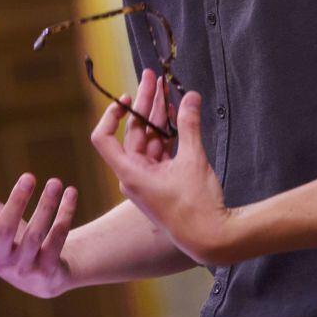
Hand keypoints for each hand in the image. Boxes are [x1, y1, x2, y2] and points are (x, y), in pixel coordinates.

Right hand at [0, 160, 77, 298]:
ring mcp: (24, 268)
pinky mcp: (48, 271)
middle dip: (17, 202)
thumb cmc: (12, 237)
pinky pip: (57, 240)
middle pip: (5, 230)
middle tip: (29, 176)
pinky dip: (65, 214)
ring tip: (56, 182)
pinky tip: (71, 193)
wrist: (43, 274)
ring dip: (46, 206)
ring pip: (36, 235)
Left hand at [90, 75, 235, 266]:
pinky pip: (160, 151)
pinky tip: (176, 113)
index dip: (111, 115)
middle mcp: (134, 175)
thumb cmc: (197, 206)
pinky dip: (168, 134)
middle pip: (133, 132)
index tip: (128, 96)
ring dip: (158, 116)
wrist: (212, 239)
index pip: (104, 138)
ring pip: (149, 140)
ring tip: (167, 89)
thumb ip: (189, 125)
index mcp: (130, 172)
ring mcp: (148, 178)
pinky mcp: (163, 181)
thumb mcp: (193, 160)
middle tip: (153, 77)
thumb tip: (190, 95)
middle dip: (145, 104)